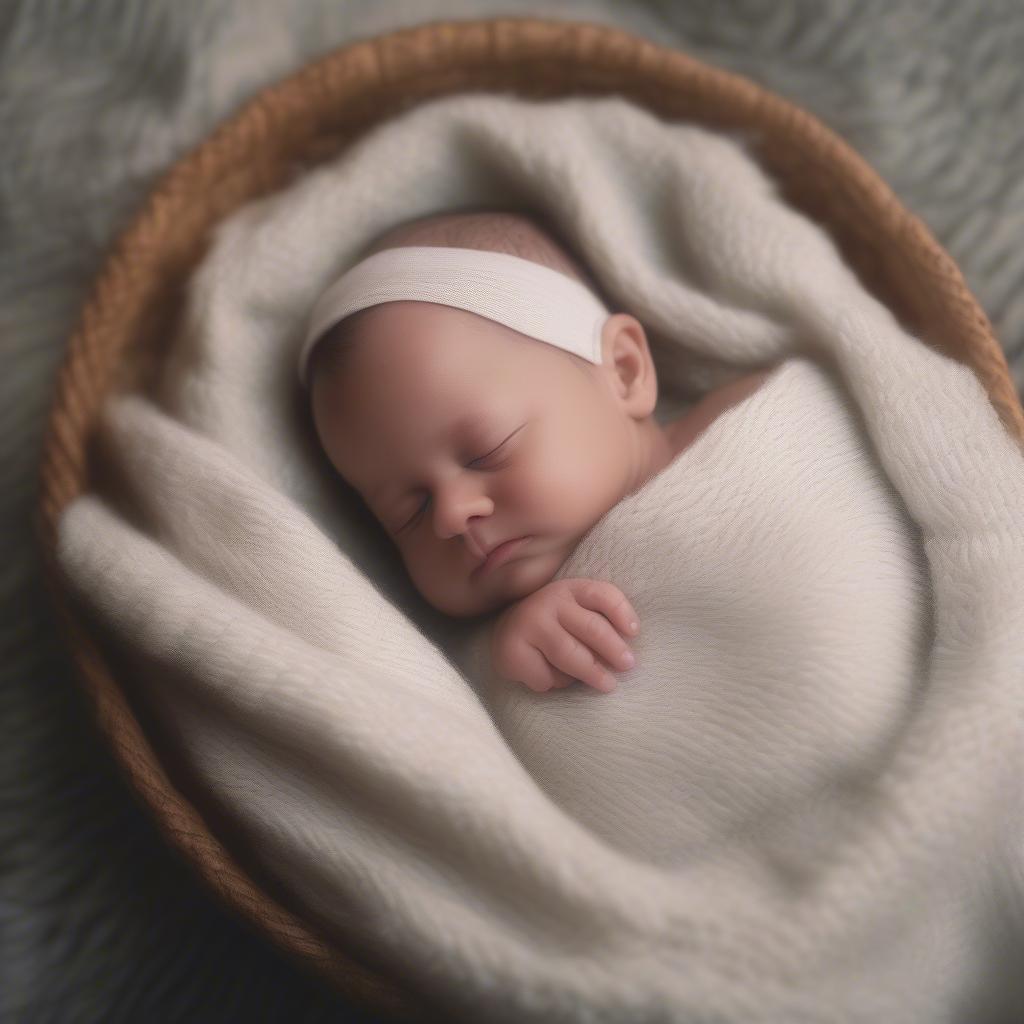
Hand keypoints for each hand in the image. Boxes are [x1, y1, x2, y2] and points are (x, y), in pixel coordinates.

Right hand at [490, 578, 639, 693]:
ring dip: (591, 673)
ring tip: (607, 684)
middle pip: (591, 628)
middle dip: (614, 649)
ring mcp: (528, 625)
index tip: (635, 632)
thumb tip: (624, 655)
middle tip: (627, 666)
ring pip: (569, 654)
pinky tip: (554, 680)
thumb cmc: (555, 625)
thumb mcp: (577, 612)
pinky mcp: (513, 651)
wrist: (507, 632)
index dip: (622, 612)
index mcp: (570, 589)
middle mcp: (548, 601)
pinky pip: (545, 675)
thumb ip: (600, 622)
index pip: (601, 594)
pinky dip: (556, 683)